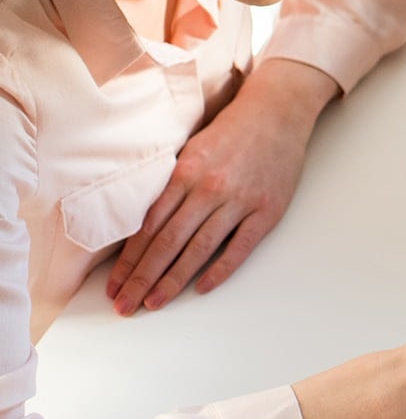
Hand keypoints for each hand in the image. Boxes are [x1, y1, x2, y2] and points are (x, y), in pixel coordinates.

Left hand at [107, 58, 336, 314]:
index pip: (149, 227)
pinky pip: (239, 247)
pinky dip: (220, 269)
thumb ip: (171, 185)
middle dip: (142, 278)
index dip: (129, 260)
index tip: (115, 285)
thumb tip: (143, 227)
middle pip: (168, 243)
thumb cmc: (231, 131)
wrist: (277, 112)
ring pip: (199, 249)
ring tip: (154, 304)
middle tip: (125, 306)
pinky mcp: (267, 210)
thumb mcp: (191, 150)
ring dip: (173, 280)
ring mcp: (240, 201)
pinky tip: (201, 288)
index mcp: (185, 173)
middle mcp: (209, 189)